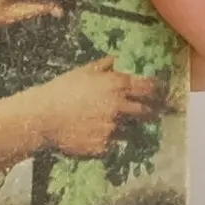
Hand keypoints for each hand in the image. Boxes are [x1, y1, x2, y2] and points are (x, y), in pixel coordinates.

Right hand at [26, 57, 166, 158]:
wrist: (42, 117)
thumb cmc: (61, 90)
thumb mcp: (82, 72)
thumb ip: (103, 66)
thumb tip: (116, 59)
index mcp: (116, 85)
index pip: (148, 88)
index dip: (157, 91)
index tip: (162, 94)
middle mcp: (119, 107)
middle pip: (145, 112)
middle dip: (150, 112)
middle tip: (153, 113)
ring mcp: (113, 128)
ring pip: (129, 130)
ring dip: (126, 128)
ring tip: (110, 125)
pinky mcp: (104, 146)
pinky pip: (112, 144)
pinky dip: (107, 141)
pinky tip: (93, 135)